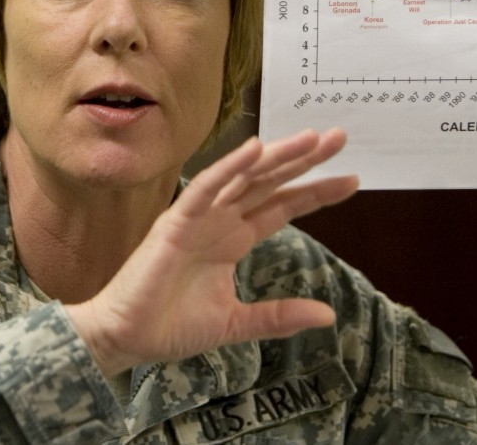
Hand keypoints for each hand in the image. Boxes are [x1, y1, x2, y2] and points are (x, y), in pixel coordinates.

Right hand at [66, 128, 358, 376]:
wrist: (125, 339)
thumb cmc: (170, 326)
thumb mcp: (237, 323)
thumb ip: (279, 316)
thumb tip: (328, 315)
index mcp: (234, 238)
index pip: (282, 206)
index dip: (315, 191)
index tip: (351, 179)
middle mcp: (220, 221)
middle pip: (270, 182)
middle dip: (305, 161)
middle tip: (340, 138)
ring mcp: (198, 218)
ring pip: (244, 178)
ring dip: (277, 156)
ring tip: (311, 139)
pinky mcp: (175, 223)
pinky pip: (206, 189)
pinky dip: (230, 168)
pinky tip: (256, 149)